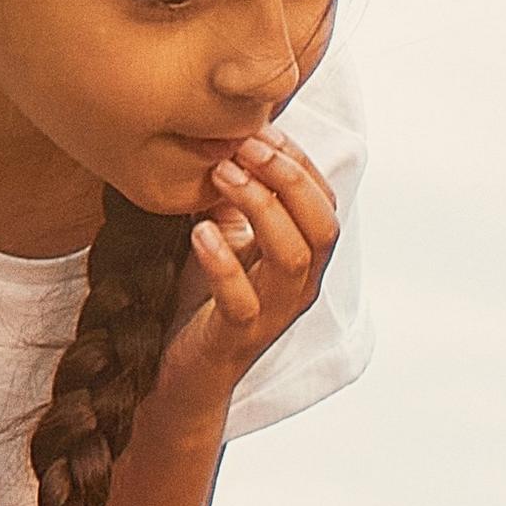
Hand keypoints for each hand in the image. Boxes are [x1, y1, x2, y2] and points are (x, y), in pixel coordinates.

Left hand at [168, 127, 340, 403]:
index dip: (300, 163)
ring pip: (291, 257)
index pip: (324, 203)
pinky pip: (241, 299)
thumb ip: (236, 200)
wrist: (181, 375)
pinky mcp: (236, 336)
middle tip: (245, 146)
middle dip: (289, 179)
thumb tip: (226, 138)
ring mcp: (272, 313)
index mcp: (301, 260)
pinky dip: (222, 261)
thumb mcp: (227, 239)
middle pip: (323, 226)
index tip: (263, 130)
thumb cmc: (203, 300)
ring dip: (261, 207)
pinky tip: (200, 232)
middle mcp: (297, 286)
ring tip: (222, 175)